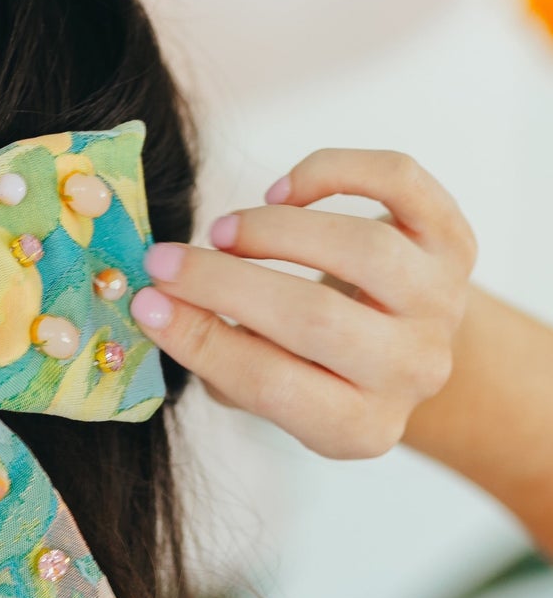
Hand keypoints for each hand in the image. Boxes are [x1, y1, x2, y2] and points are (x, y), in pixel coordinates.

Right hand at [130, 148, 476, 458]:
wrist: (410, 343)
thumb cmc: (320, 367)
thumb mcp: (274, 387)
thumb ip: (222, 358)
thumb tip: (158, 309)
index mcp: (360, 426)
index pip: (271, 385)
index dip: (200, 341)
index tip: (145, 304)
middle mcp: (411, 369)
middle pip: (314, 318)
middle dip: (224, 282)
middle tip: (164, 261)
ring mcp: (440, 303)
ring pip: (361, 249)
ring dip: (273, 230)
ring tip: (223, 231)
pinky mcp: (453, 241)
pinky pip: (397, 182)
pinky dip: (331, 172)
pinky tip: (284, 192)